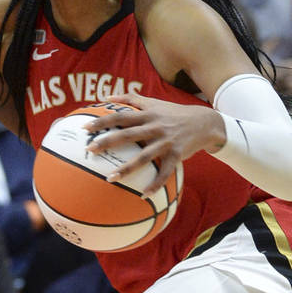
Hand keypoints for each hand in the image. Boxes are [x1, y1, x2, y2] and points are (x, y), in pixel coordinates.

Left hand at [84, 94, 224, 193]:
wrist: (205, 123)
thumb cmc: (174, 113)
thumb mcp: (154, 102)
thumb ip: (131, 99)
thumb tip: (106, 97)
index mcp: (147, 114)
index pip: (121, 116)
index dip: (103, 121)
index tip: (85, 128)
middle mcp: (155, 127)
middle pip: (128, 134)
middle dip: (108, 141)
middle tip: (89, 149)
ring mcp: (166, 142)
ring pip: (144, 157)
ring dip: (126, 169)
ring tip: (109, 179)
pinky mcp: (177, 155)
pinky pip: (164, 173)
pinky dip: (155, 184)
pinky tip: (143, 195)